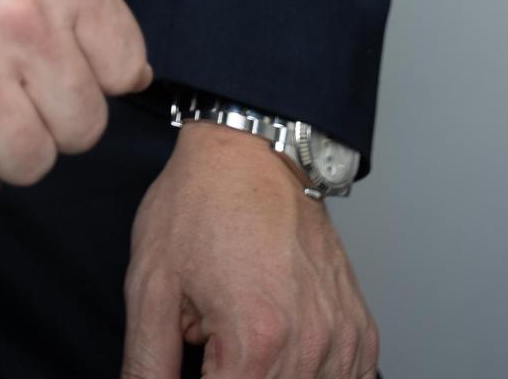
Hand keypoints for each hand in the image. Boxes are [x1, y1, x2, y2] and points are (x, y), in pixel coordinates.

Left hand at [121, 121, 380, 376]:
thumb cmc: (199, 204)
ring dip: (270, 377)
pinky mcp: (360, 332)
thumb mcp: (151, 283)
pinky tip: (281, 349)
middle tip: (211, 343)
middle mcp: (310, 345)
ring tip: (242, 337)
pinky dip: (310, 374)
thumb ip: (148, 363)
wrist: (250, 150)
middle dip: (231, 376)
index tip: (193, 362)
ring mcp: (342, 340)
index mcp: (255, 340)